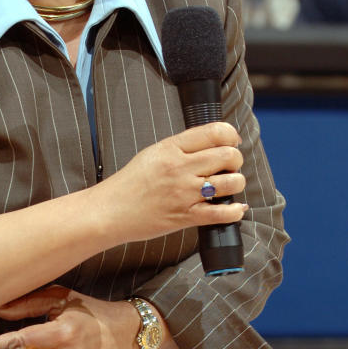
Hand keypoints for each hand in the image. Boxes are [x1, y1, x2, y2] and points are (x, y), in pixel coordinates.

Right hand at [97, 121, 245, 245]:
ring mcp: (184, 193)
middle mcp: (180, 168)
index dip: (231, 136)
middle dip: (236, 160)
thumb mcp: (153, 153)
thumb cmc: (131, 183)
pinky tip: (236, 208)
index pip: (215, 132)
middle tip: (230, 166)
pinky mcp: (185, 216)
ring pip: (230, 183)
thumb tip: (213, 143)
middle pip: (228, 156)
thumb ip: (181, 146)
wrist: (111, 211)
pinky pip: (222, 213)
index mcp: (172, 148)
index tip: (232, 142)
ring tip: (229, 186)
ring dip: (237, 183)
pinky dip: (236, 211)